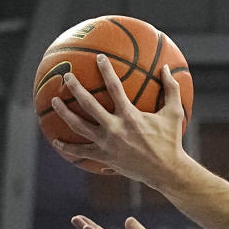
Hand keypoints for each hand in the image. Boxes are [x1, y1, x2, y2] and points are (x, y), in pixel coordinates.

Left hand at [51, 55, 186, 187]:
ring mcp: (107, 143)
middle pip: (88, 104)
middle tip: (67, 76)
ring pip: (79, 126)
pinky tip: (56, 141)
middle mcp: (115, 128)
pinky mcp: (104, 156)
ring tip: (54, 101)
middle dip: (76, 88)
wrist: (166, 171)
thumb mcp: (174, 113)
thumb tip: (165, 67)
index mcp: (130, 116)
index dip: (106, 70)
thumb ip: (171, 89)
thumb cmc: (171, 141)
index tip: (99, 58)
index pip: (114, 87)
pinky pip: (81, 151)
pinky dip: (67, 147)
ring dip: (64, 112)